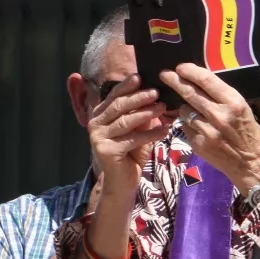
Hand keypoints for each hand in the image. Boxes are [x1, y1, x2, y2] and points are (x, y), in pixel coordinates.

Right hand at [87, 74, 172, 193]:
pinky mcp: (106, 150)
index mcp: (100, 115)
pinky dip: (150, 134)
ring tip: (162, 108)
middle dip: (138, 98)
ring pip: (125, 121)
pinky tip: (164, 131)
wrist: (123, 182)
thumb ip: (142, 114)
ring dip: (146, 113)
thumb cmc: (131, 154)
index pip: (114, 96)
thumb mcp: (138, 129)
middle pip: (118, 106)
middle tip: (156, 92)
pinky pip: (132, 138)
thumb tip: (155, 94)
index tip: (140, 76)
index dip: (126, 86)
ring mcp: (98, 137)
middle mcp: (95, 124)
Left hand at [161, 64, 259, 192]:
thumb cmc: (246, 130)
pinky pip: (185, 126)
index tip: (180, 67)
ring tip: (196, 112)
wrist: (249, 161)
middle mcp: (218, 115)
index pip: (206, 80)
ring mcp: (206, 131)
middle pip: (189, 93)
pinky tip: (199, 128)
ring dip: (185, 107)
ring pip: (184, 110)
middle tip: (164, 74)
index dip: (190, 71)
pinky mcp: (197, 144)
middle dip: (174, 81)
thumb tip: (197, 80)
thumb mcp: (241, 107)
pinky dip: (188, 124)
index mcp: (233, 102)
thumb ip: (220, 94)